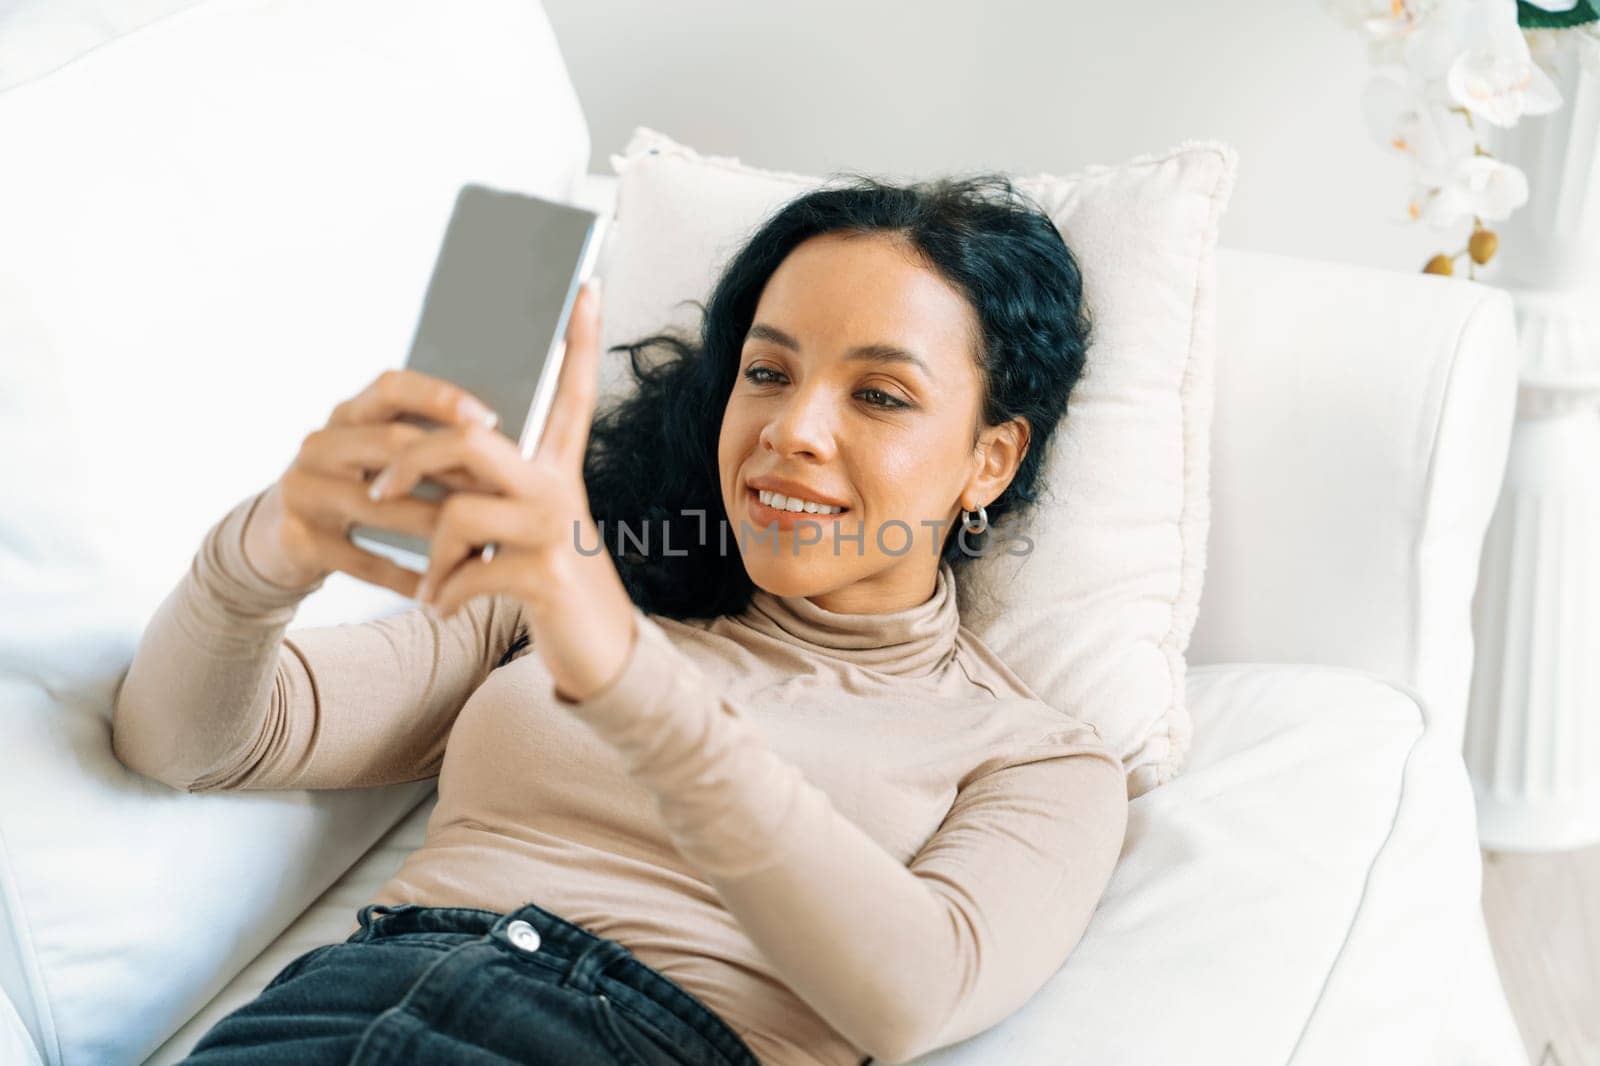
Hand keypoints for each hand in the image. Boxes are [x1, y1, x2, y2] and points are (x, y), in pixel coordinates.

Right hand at [244, 369, 505, 593]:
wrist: (276, 538)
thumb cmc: (353, 488)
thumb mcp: (372, 455)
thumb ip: (420, 441)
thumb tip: (500, 443)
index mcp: (346, 415)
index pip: (391, 387)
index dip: (440, 397)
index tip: (489, 420)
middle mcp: (319, 445)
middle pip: (388, 444)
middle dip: (448, 467)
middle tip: (496, 488)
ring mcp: (303, 491)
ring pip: (380, 505)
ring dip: (434, 526)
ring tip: (479, 542)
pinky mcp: (298, 539)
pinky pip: (363, 560)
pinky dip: (405, 576)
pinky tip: (438, 586)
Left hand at [368, 280, 638, 702]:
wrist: (599, 649)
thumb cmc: (548, 580)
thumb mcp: (525, 524)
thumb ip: (492, 484)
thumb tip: (439, 451)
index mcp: (557, 466)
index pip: (574, 390)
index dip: (578, 340)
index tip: (586, 286)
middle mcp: (559, 486)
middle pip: (470, 439)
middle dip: (410, 460)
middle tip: (380, 490)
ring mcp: (554, 528)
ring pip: (457, 512)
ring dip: (428, 555)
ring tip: (430, 584)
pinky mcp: (544, 573)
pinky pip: (464, 572)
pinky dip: (442, 595)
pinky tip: (444, 608)